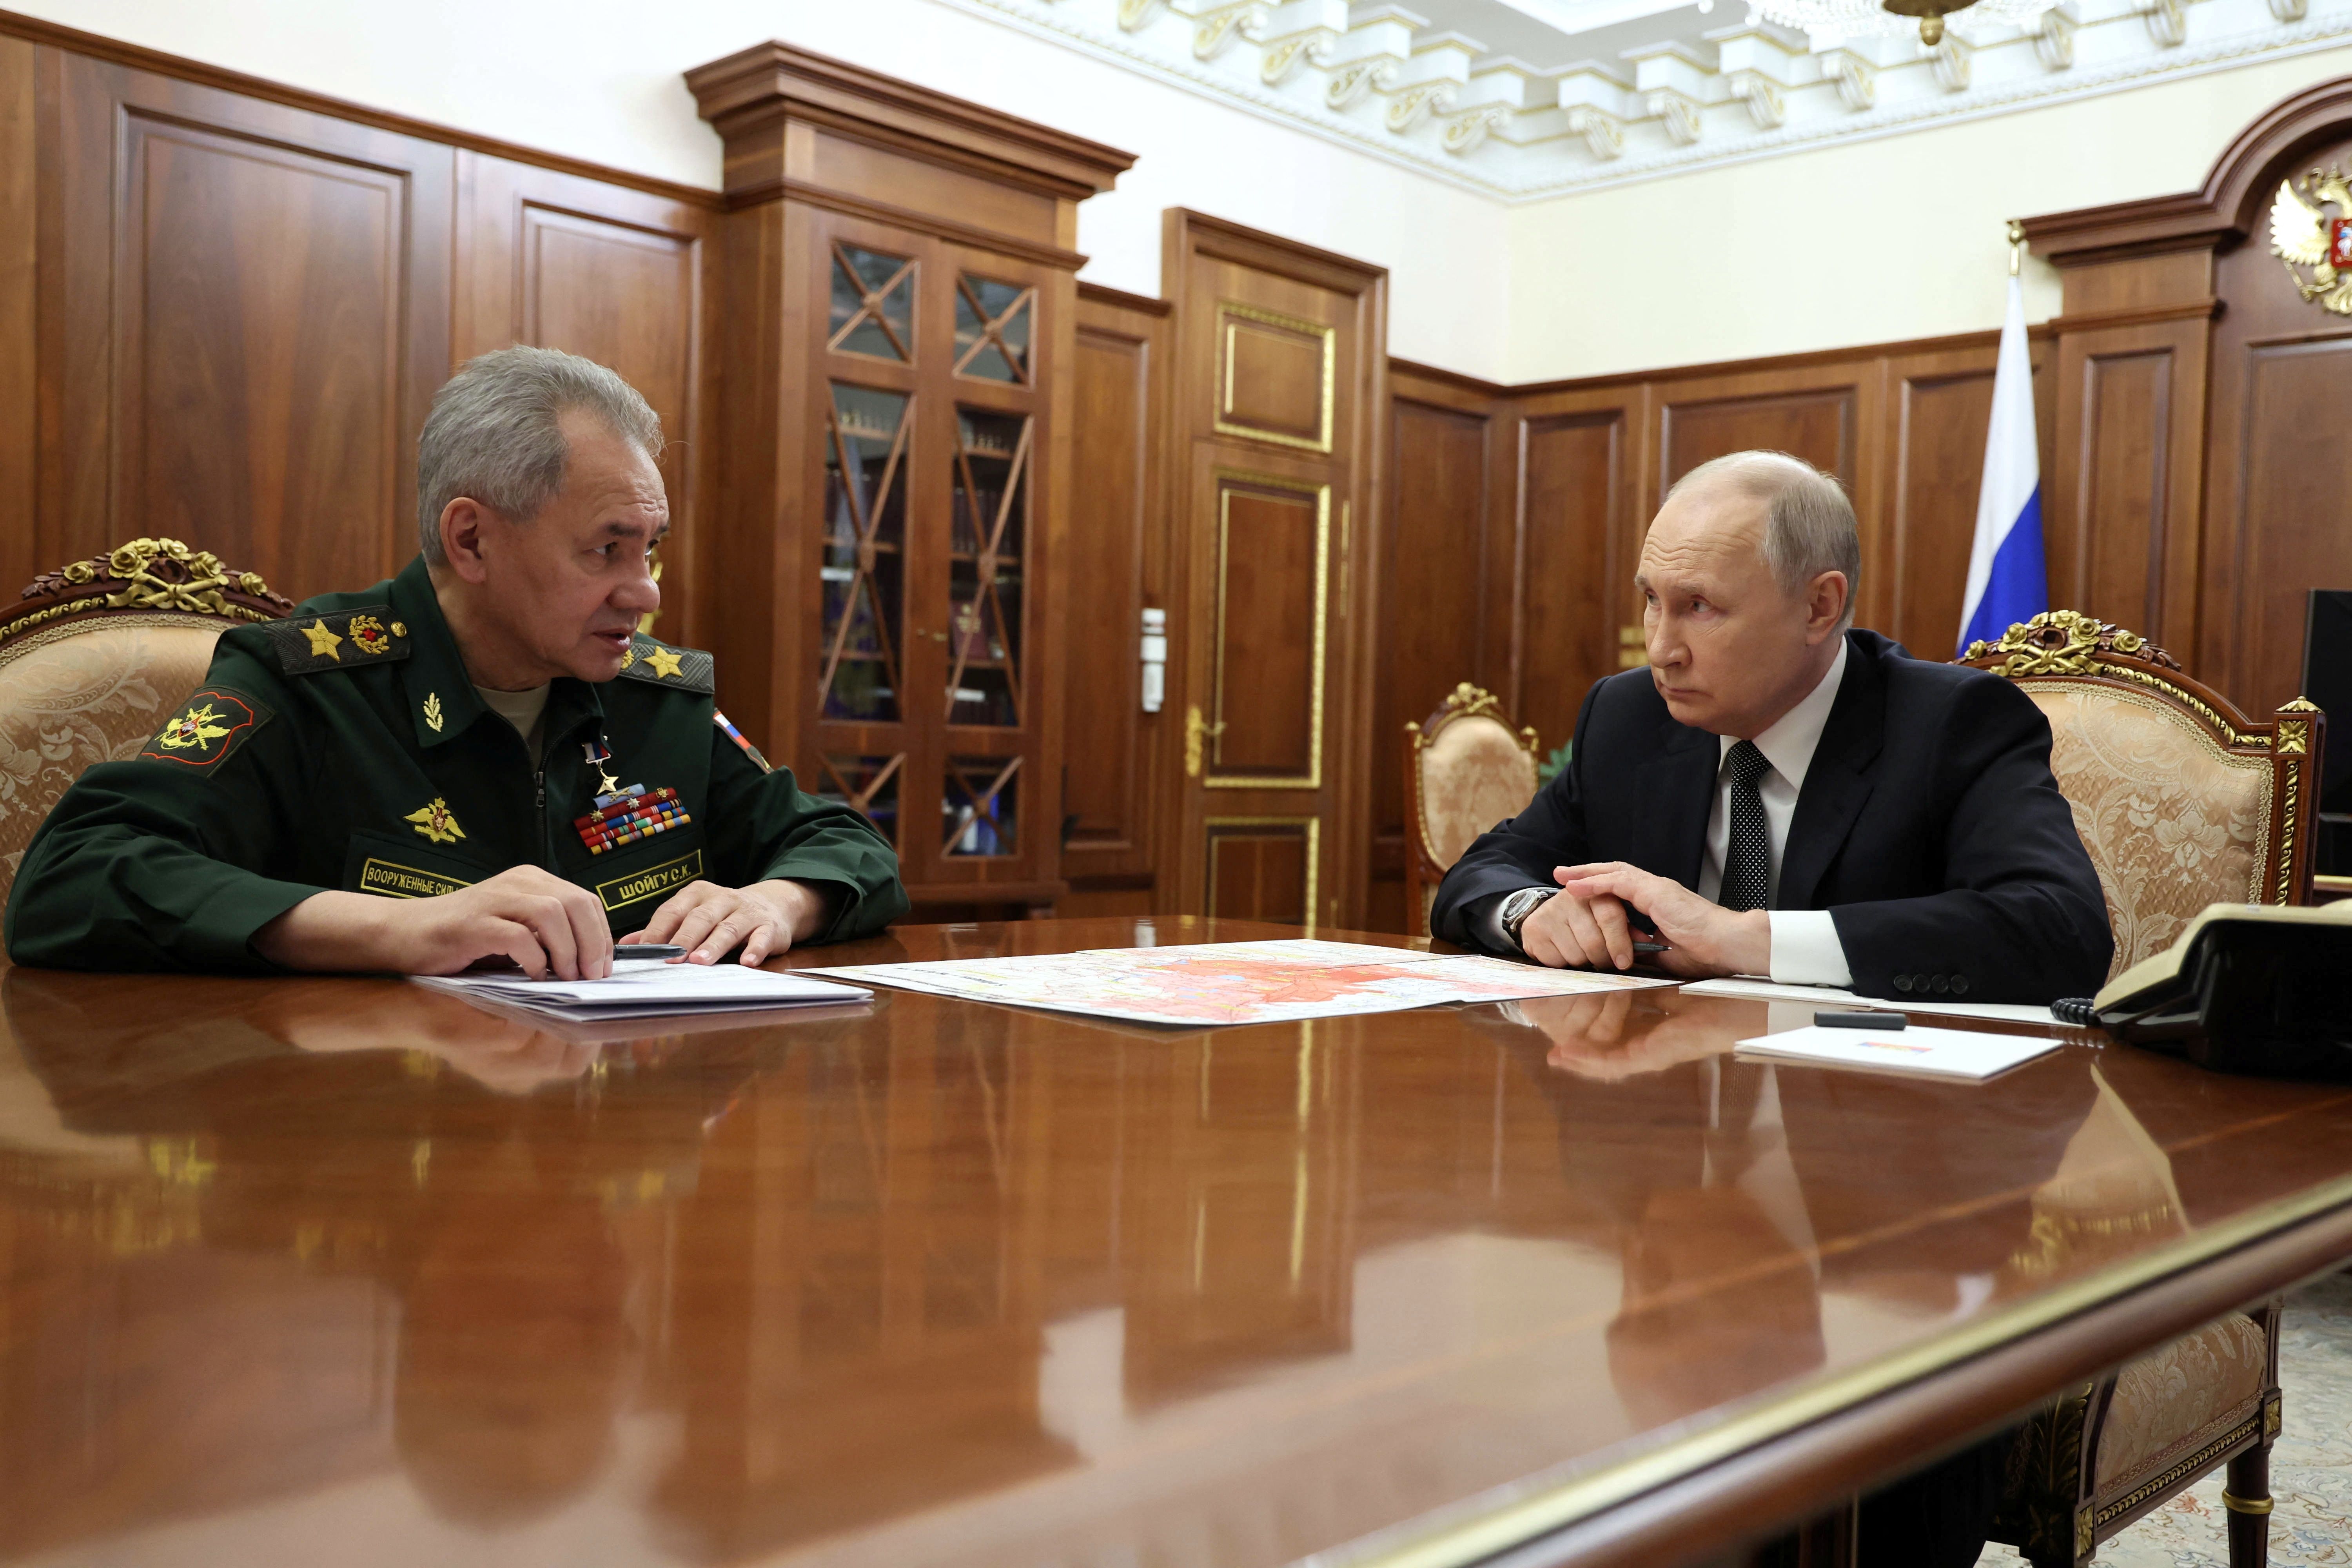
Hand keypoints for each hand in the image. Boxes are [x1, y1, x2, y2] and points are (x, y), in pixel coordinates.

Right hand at [255, 867, 613, 978]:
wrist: (404, 935)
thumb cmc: (464, 940)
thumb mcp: (516, 931)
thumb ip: (549, 936)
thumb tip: (593, 963)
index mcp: (532, 881)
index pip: (586, 901)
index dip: (602, 936)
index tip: (602, 968)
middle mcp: (518, 883)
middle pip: (577, 904)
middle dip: (593, 943)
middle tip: (591, 977)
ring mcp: (494, 900)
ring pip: (553, 913)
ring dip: (568, 950)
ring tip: (566, 977)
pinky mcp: (473, 923)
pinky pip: (518, 936)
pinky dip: (533, 958)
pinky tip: (532, 975)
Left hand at [623, 878, 827, 964]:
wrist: (773, 904)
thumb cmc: (724, 914)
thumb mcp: (693, 914)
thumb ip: (663, 929)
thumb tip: (627, 944)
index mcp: (697, 895)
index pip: (673, 911)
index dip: (658, 930)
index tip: (645, 951)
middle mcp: (722, 899)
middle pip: (700, 918)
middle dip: (685, 938)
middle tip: (672, 959)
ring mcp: (747, 912)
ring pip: (728, 928)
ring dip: (714, 945)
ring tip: (701, 961)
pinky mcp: (769, 926)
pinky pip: (762, 937)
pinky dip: (755, 949)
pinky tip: (748, 961)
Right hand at [1514, 883, 1646, 971]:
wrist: (1548, 920)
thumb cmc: (1590, 923)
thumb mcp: (1617, 919)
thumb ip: (1630, 929)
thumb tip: (1643, 945)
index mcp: (1595, 891)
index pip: (1610, 915)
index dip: (1619, 942)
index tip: (1624, 962)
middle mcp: (1570, 896)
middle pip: (1594, 941)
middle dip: (1604, 958)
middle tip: (1606, 962)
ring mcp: (1549, 910)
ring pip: (1576, 955)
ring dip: (1584, 963)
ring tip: (1585, 955)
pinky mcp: (1533, 927)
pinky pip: (1556, 961)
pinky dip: (1564, 965)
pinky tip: (1565, 954)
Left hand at [1547, 862, 1769, 978]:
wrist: (1730, 946)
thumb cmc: (1707, 953)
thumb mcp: (1665, 954)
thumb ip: (1644, 950)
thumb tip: (1625, 954)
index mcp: (1659, 903)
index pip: (1623, 888)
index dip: (1600, 887)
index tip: (1579, 892)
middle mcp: (1657, 891)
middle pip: (1615, 874)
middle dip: (1587, 874)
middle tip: (1562, 875)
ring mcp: (1657, 889)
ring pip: (1614, 873)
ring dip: (1586, 874)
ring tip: (1562, 875)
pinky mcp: (1657, 893)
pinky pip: (1619, 883)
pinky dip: (1596, 883)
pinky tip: (1576, 887)